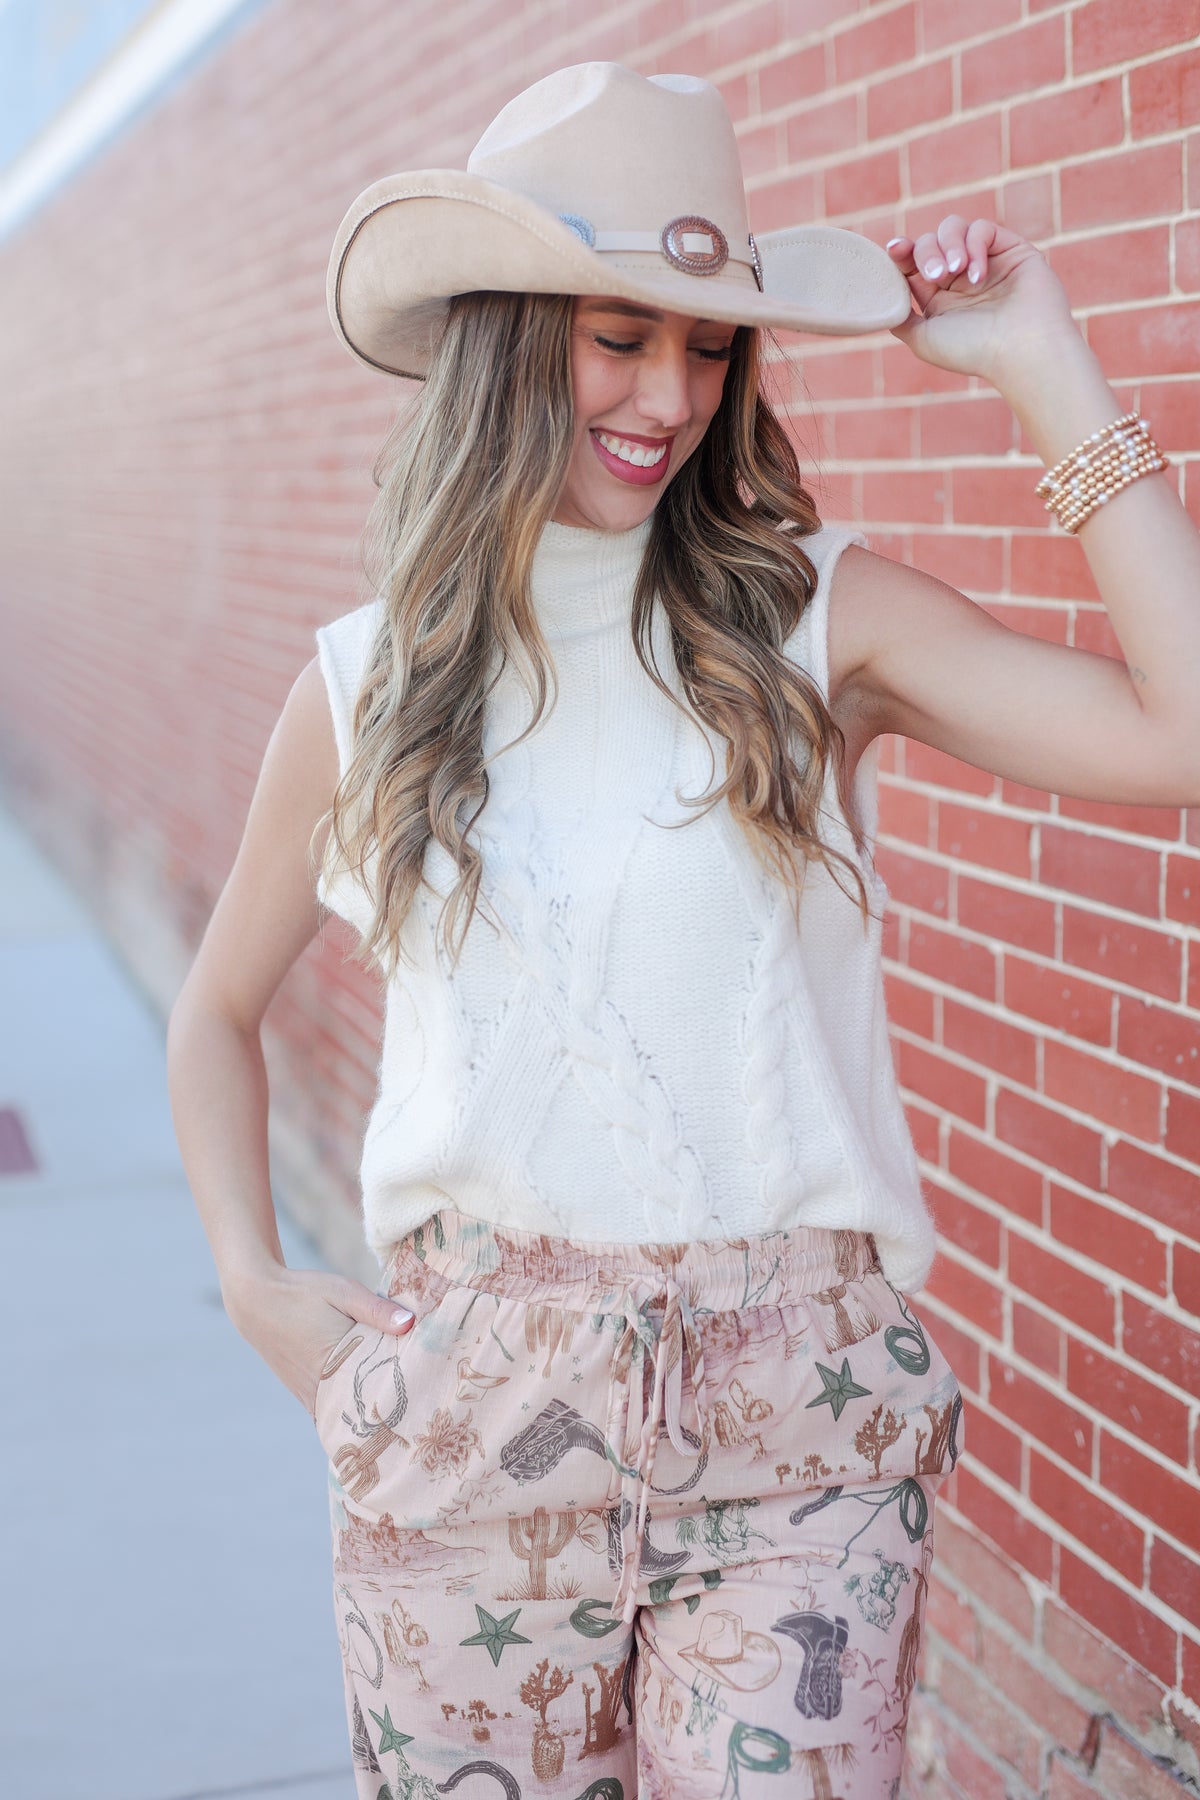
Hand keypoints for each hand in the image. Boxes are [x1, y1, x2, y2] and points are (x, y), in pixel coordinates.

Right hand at [222, 1263, 414, 1417]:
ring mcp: (308, 1395)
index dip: (400, 1404)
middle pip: (362, 1414)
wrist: (255, 1300)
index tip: (425, 1411)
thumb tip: (411, 1323)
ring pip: (345, 1418)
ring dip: (367, 1418)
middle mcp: (320, 1388)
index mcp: (334, 1364)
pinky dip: (348, 1414)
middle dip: (388, 1417)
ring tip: (399, 1419)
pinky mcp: (302, 1394)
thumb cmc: (303, 1292)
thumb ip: (376, 1309)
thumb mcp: (342, 1291)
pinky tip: (367, 1413)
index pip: (375, 1396)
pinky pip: (329, 1414)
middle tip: (419, 1420)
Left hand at [886, 215, 1078, 390]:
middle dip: (925, 254)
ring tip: (956, 271)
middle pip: (928, 243)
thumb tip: (883, 300)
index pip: (912, 264)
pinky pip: (982, 229)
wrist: (1021, 350)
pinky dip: (974, 245)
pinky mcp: (1010, 249)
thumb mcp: (923, 339)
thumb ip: (901, 317)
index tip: (894, 251)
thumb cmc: (973, 350)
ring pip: (952, 228)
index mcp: (939, 299)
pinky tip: (977, 274)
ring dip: (947, 245)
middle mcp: (961, 279)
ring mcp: (986, 262)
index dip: (900, 253)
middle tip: (937, 277)